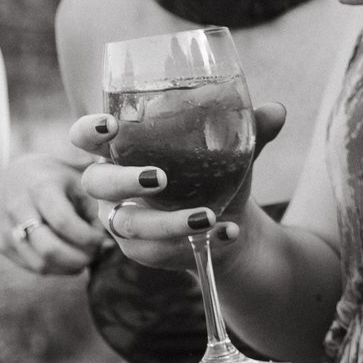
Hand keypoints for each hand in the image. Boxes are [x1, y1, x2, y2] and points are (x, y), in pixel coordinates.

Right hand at [0, 151, 106, 274]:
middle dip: (80, 258)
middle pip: (49, 249)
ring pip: (40, 264)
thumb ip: (97, 209)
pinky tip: (71, 256)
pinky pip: (33, 267)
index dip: (89, 238)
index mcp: (40, 187)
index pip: (63, 222)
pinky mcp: (2, 244)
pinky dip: (57, 268)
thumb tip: (107, 244)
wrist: (17, 173)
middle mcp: (17, 208)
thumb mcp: (82, 181)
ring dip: (70, 266)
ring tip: (87, 255)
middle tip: (98, 253)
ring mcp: (6, 228)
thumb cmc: (59, 177)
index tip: (105, 240)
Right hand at [70, 103, 286, 273]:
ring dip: (167, 222)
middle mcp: (112, 186)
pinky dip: (196, 242)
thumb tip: (276, 111)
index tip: (111, 125)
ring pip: (129, 224)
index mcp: (123, 150)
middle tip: (160, 177)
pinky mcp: (140, 249)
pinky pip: (158, 251)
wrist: (228, 222)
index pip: (87, 137)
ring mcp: (122, 220)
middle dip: (124, 180)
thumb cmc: (214, 174)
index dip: (88, 131)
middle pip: (96, 182)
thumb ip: (249, 131)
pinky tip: (229, 232)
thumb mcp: (232, 151)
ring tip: (206, 217)